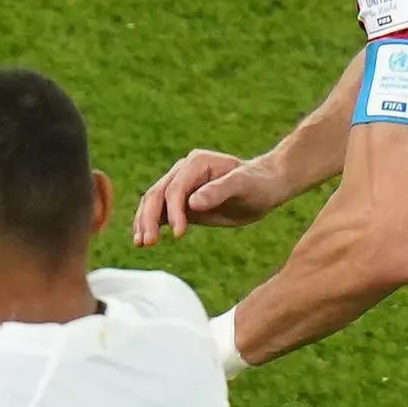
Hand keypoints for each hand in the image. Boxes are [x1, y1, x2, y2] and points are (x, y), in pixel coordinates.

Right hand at [130, 149, 279, 243]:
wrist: (266, 186)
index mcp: (196, 163)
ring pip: (153, 202)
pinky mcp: (182, 202)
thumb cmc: (258, 183)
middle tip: (149, 242)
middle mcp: (183, 171)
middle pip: (157, 194)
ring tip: (142, 243)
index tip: (178, 233)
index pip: (176, 188)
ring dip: (144, 222)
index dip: (174, 210)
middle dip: (150, 217)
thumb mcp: (244, 185)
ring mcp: (180, 186)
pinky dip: (150, 224)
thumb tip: (192, 203)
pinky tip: (143, 241)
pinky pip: (160, 212)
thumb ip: (219, 191)